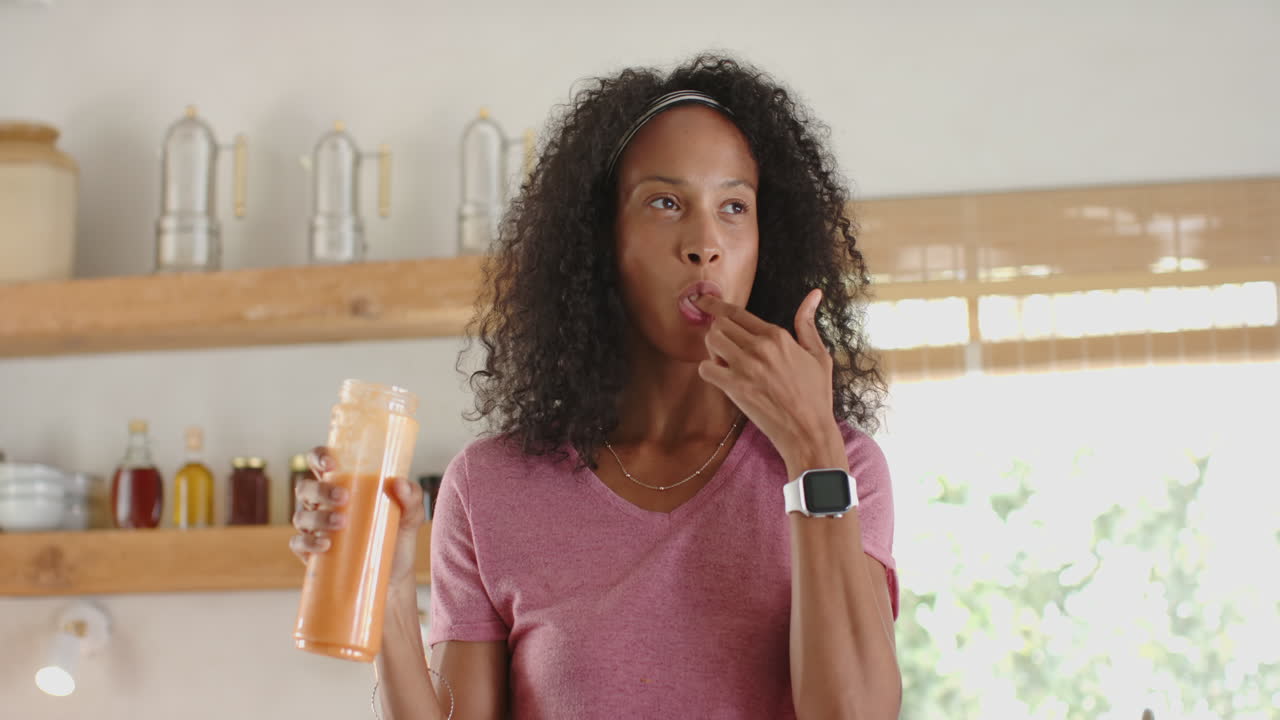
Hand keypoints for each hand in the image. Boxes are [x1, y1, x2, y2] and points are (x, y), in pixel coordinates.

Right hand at [290, 446, 426, 590]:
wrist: (395, 576)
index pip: (320, 461)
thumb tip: (399, 484)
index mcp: (343, 484)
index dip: (319, 456)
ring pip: (301, 515)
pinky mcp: (312, 552)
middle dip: (321, 490)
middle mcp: (324, 503)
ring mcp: (316, 527)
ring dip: (318, 517)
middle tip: (344, 498)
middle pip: (306, 488)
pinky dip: (308, 542)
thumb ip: (410, 496)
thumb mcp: (410, 515)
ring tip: (341, 523)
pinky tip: (325, 544)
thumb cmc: (397, 536)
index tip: (330, 463)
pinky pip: (298, 543)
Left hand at [693, 289, 841, 467]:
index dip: (716, 305)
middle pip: (720, 324)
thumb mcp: (818, 354)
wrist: (808, 430)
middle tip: (725, 345)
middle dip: (717, 331)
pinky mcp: (735, 387)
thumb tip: (814, 295)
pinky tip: (722, 376)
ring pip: (711, 340)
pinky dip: (708, 369)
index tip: (704, 300)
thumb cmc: (816, 395)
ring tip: (725, 360)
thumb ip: (807, 323)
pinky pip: (706, 368)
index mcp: (777, 336)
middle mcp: (760, 347)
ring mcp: (746, 366)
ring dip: (712, 347)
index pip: (737, 312)